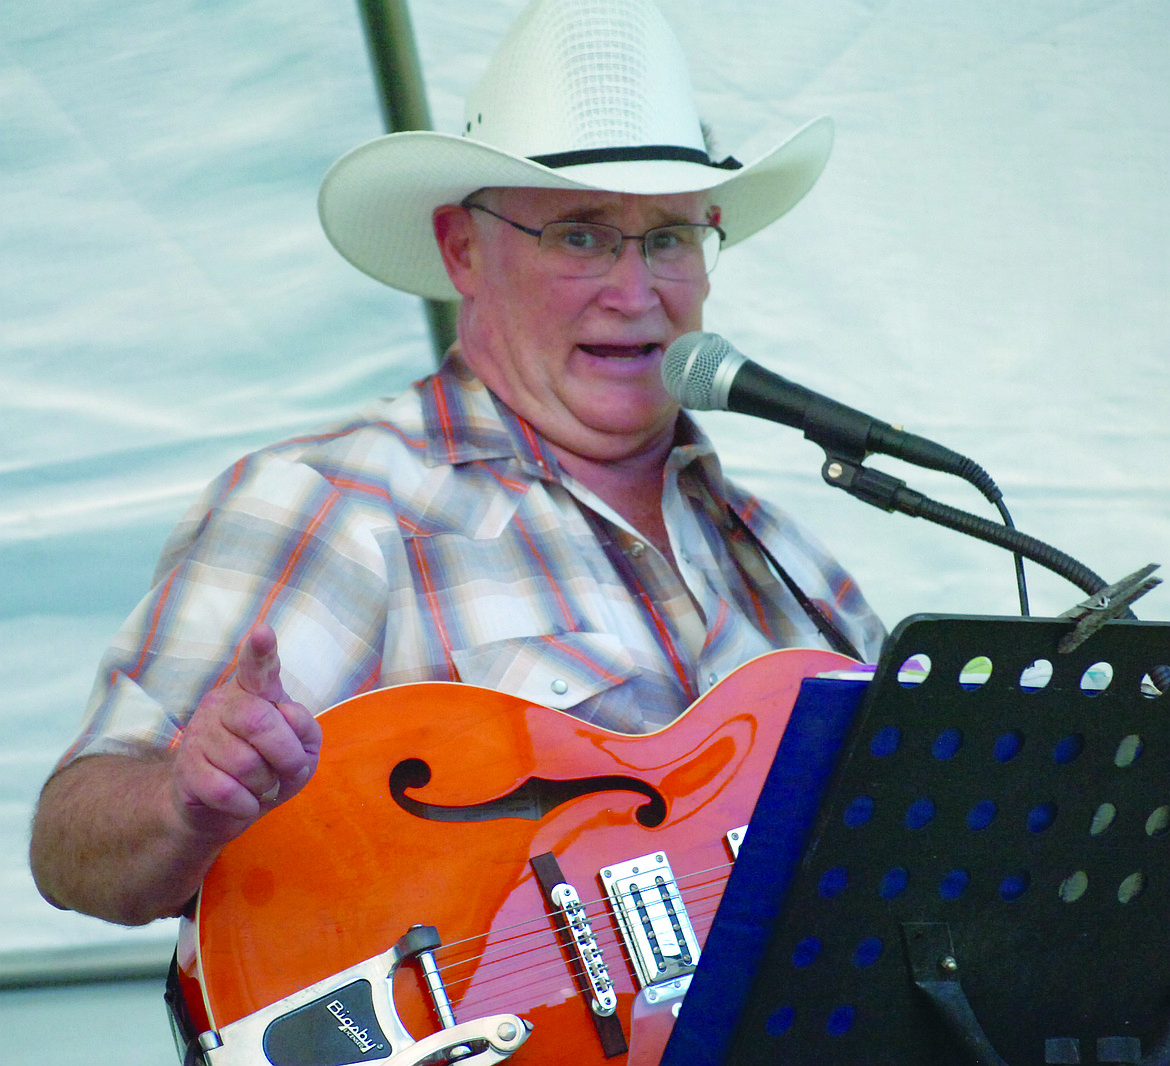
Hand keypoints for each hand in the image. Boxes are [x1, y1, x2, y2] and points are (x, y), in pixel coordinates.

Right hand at [171, 624, 321, 839]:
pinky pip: (226, 791)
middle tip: (290, 769)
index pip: (257, 667)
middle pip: (259, 721)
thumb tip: (286, 714)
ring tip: (261, 785)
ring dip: (266, 785)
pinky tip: (244, 801)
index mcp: (254, 691)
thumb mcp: (302, 749)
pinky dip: (247, 805)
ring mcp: (199, 734)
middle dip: (285, 754)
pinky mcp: (186, 769)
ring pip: (245, 763)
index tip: (263, 631)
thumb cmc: (268, 767)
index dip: (261, 651)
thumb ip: (304, 729)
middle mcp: (222, 704)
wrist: (218, 808)